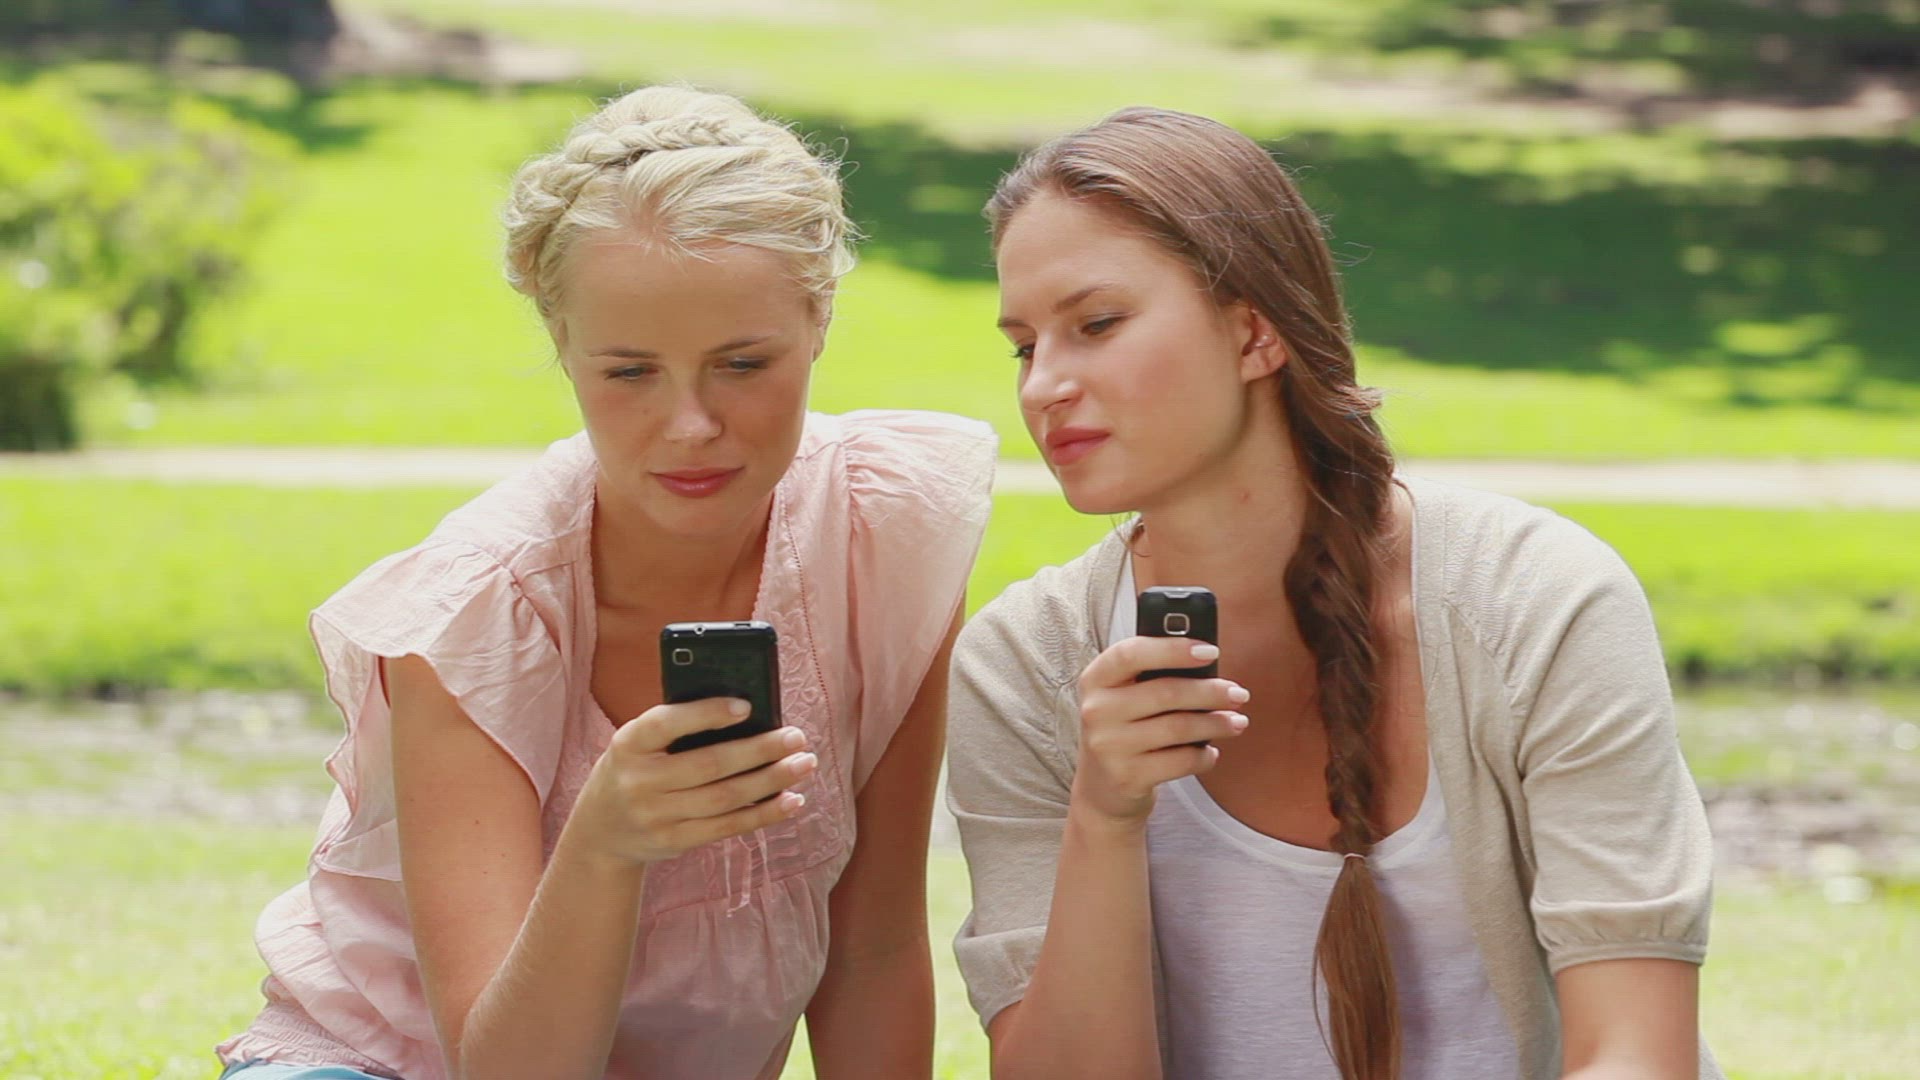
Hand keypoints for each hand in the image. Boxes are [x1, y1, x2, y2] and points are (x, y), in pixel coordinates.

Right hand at [575, 698, 816, 865]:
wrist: (600, 830)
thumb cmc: (636, 769)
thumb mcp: (640, 744)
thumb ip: (679, 729)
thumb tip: (750, 717)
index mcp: (628, 743)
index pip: (667, 723)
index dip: (707, 714)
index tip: (748, 706)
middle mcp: (639, 781)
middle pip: (709, 764)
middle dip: (759, 750)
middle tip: (797, 737)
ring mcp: (655, 816)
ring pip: (725, 798)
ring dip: (771, 780)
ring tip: (804, 764)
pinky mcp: (674, 841)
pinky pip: (726, 827)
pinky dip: (763, 813)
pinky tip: (791, 800)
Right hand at [1071, 637, 1248, 829]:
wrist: (1102, 789)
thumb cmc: (1125, 729)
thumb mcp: (1124, 697)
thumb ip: (1153, 675)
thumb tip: (1208, 662)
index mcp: (1096, 679)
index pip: (1131, 654)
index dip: (1172, 649)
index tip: (1211, 651)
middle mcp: (1096, 711)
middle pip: (1165, 692)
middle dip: (1210, 692)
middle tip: (1239, 694)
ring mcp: (1109, 746)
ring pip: (1178, 728)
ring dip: (1216, 724)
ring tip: (1237, 722)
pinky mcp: (1127, 777)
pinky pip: (1181, 761)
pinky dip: (1204, 756)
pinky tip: (1211, 752)